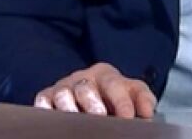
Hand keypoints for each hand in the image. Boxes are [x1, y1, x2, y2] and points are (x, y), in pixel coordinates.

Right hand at [33, 62, 156, 118]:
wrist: (94, 95)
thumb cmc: (115, 96)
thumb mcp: (133, 93)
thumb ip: (143, 100)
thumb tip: (148, 112)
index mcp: (105, 74)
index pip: (113, 84)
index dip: (121, 101)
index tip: (128, 117)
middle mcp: (82, 78)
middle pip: (85, 86)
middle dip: (92, 102)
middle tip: (100, 116)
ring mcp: (63, 87)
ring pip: (63, 93)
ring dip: (68, 106)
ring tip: (75, 117)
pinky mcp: (48, 97)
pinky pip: (43, 100)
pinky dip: (45, 108)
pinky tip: (52, 116)